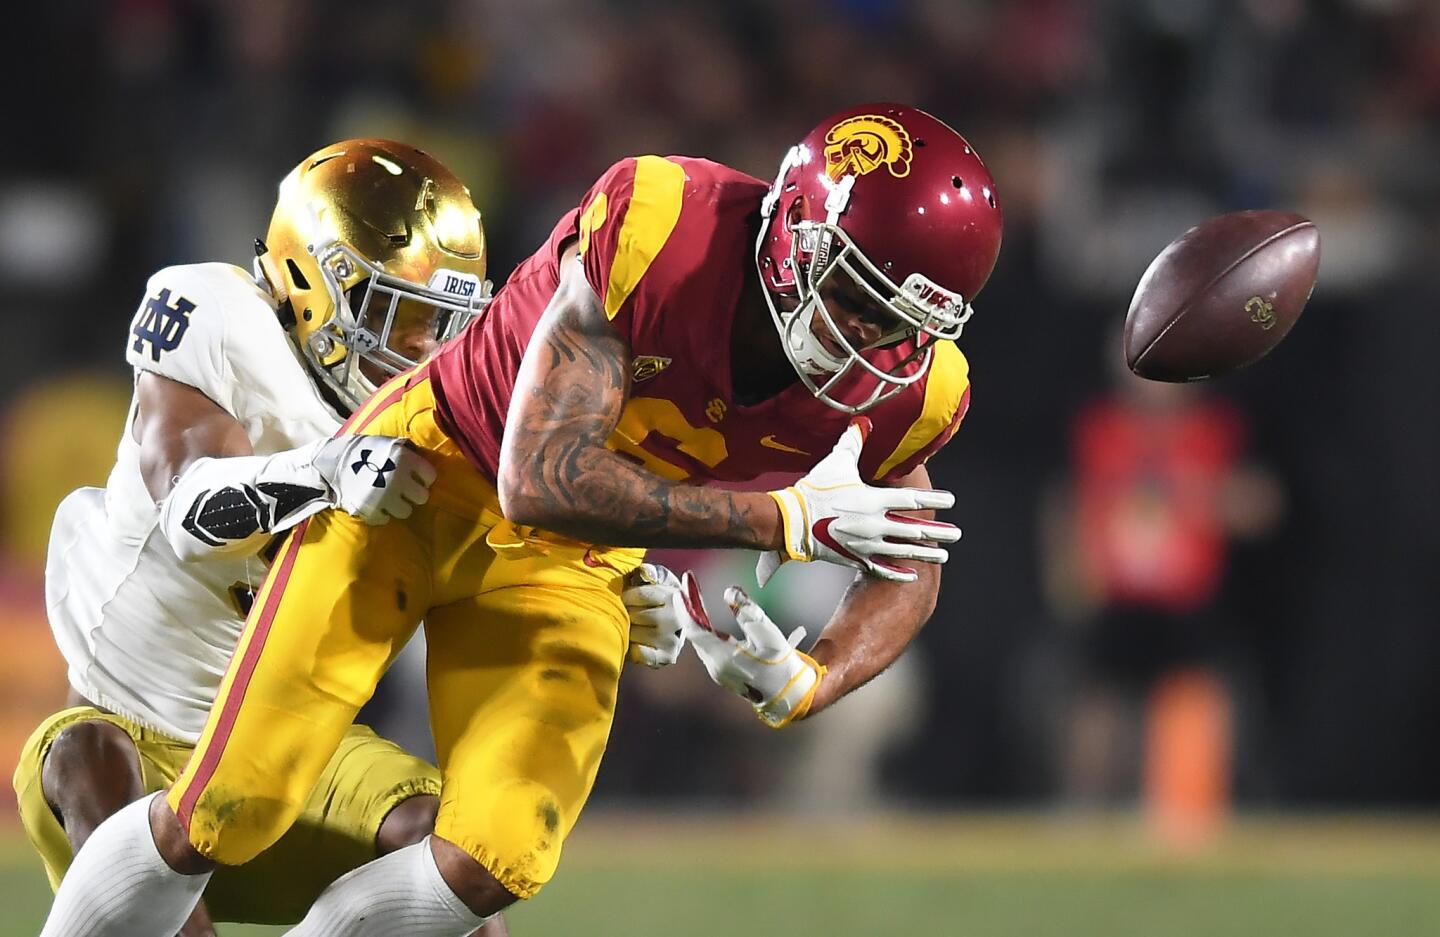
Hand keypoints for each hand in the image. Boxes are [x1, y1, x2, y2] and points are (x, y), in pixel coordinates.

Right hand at [312, 435, 435, 524]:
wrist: (331, 462)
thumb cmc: (364, 450)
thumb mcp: (388, 443)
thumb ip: (408, 452)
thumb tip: (423, 458)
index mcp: (405, 459)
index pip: (430, 476)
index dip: (423, 477)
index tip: (416, 477)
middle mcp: (398, 479)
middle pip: (422, 497)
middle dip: (413, 494)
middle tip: (403, 490)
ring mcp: (385, 497)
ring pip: (406, 511)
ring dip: (399, 505)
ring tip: (389, 497)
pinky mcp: (371, 511)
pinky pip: (386, 519)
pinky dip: (381, 513)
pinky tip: (375, 503)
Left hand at [621, 563, 685, 667]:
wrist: (679, 622)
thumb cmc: (661, 598)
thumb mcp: (659, 580)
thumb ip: (651, 573)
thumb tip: (644, 571)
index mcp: (673, 595)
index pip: (640, 595)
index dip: (627, 596)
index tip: (625, 598)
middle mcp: (676, 618)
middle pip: (636, 615)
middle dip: (626, 614)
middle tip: (627, 614)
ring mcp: (673, 639)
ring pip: (635, 635)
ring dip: (628, 631)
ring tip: (630, 627)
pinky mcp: (668, 657)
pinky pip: (642, 655)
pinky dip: (633, 650)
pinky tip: (634, 644)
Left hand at [676, 571, 824, 727]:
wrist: (787, 692)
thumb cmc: (781, 664)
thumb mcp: (769, 635)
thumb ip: (748, 613)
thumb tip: (730, 592)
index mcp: (724, 658)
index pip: (695, 630)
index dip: (686, 608)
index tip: (681, 590)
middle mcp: (715, 666)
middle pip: (695, 633)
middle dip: (690, 607)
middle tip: (688, 585)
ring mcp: (716, 670)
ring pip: (699, 639)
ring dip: (695, 617)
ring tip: (693, 596)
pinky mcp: (721, 671)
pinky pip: (706, 645)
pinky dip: (703, 628)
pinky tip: (703, 616)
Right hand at [761, 418, 958, 584]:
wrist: (791, 522)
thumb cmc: (814, 490)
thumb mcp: (836, 462)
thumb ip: (854, 442)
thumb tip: (864, 421)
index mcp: (873, 500)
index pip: (912, 500)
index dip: (934, 500)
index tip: (951, 502)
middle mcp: (874, 524)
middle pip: (914, 530)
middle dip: (938, 532)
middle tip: (956, 534)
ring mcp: (866, 544)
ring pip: (903, 551)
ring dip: (926, 553)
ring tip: (944, 555)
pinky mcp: (855, 559)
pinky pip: (882, 569)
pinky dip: (898, 573)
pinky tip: (913, 574)